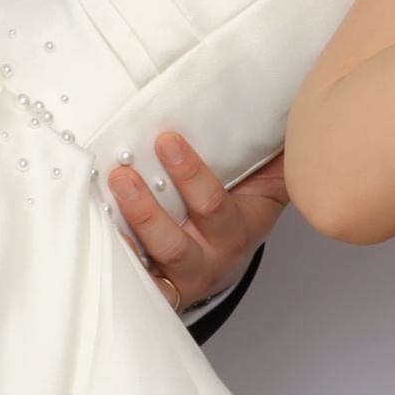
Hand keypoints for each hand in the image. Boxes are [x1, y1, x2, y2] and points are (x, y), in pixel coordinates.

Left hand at [105, 134, 286, 310]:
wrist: (228, 259)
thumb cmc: (243, 209)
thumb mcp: (268, 184)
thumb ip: (279, 152)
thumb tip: (299, 107)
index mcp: (237, 230)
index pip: (212, 204)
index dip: (189, 174)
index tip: (166, 139)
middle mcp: (208, 259)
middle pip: (176, 244)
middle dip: (147, 211)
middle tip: (122, 173)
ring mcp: (178, 278)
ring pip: (150, 264)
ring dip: (124, 233)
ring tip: (102, 202)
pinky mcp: (156, 287)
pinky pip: (135, 283)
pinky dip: (117, 263)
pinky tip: (95, 238)